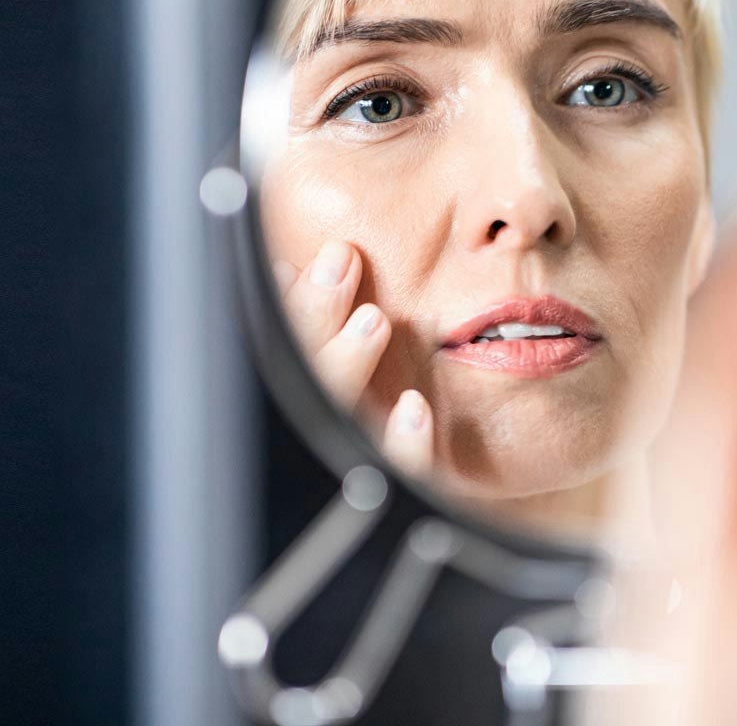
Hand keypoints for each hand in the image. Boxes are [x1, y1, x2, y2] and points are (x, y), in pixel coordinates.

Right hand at [273, 239, 433, 476]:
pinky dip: (403, 442)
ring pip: (343, 419)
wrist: (402, 516)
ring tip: (373, 319)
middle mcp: (320, 432)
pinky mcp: (400, 486)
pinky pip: (399, 473)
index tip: (287, 264)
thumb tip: (289, 271)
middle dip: (315, 312)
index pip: (277, 351)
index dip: (283, 306)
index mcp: (299, 401)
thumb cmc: (360, 423)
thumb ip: (308, 323)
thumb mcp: (331, 362)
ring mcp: (358, 460)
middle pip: (305, 375)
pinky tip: (414, 409)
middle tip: (338, 265)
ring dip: (350, 363)